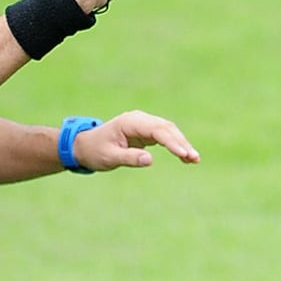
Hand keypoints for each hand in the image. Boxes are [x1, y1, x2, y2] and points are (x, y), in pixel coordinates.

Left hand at [72, 110, 199, 170]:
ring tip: (194, 160)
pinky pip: (165, 137)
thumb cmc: (96, 151)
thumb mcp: (110, 157)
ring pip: (169, 131)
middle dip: (182, 143)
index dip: (172, 142)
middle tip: (194, 158)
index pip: (157, 130)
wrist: (86, 145)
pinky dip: (176, 146)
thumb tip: (150, 160)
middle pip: (167, 128)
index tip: (183, 154)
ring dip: (182, 144)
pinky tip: (186, 158)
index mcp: (130, 122)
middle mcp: (140, 120)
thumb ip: (129, 158)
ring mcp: (144, 124)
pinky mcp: (146, 132)